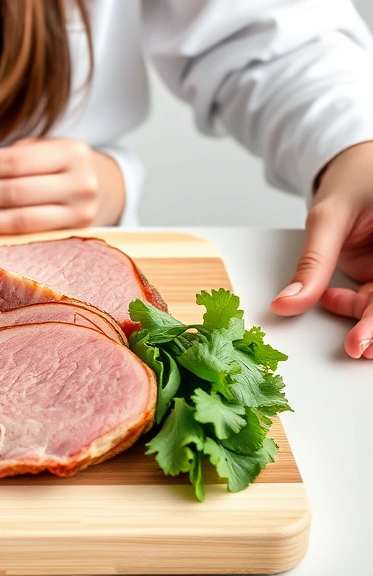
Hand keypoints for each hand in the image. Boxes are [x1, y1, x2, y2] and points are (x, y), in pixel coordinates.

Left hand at [0, 138, 125, 233]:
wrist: (102, 187)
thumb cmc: (55, 167)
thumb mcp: (40, 151)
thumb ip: (4, 159)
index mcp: (69, 152)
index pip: (9, 161)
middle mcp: (79, 184)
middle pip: (9, 190)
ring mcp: (78, 214)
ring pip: (14, 219)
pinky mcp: (71, 236)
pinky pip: (21, 235)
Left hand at [270, 141, 372, 358]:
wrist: (357, 165)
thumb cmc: (355, 178)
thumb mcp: (328, 217)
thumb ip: (312, 262)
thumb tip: (286, 304)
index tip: (363, 343)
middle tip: (356, 349)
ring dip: (366, 323)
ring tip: (347, 338)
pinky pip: (372, 302)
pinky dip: (353, 308)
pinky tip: (330, 299)